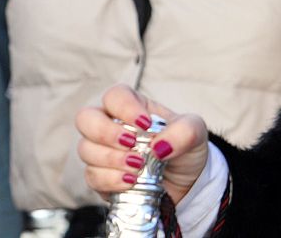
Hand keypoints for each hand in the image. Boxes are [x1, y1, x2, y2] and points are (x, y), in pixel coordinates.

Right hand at [76, 84, 208, 205]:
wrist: (187, 184)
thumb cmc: (185, 150)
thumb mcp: (195, 134)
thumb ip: (184, 132)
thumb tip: (159, 147)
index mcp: (130, 108)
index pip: (114, 96)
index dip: (124, 108)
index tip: (144, 124)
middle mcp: (109, 125)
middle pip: (85, 119)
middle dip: (105, 132)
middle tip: (131, 144)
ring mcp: (101, 151)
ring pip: (86, 149)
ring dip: (111, 159)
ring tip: (138, 168)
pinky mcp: (101, 177)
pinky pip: (92, 176)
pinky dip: (110, 180)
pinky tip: (130, 182)